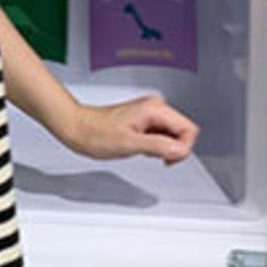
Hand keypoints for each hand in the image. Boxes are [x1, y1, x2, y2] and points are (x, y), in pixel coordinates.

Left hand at [61, 94, 198, 164]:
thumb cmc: (95, 133)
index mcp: (155, 108)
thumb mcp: (129, 144)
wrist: (77, 128)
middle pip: (183, 132)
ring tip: (142, 151)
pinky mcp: (143, 121)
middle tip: (153, 157)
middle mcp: (155, 107)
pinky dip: (155, 147)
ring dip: (163, 148)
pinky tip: (140, 149)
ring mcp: (149, 114)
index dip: (182, 148)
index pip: (189, 129)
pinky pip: (161, 136)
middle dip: (173, 149)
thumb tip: (180, 150)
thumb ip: (158, 146)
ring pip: (173, 135)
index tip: (166, 159)